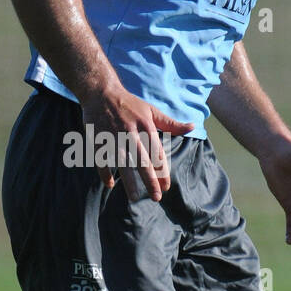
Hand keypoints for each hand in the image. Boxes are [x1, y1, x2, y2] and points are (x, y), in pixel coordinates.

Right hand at [81, 86, 193, 201]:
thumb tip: (192, 127)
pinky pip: (101, 159)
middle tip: (156, 197)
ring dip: (129, 181)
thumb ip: (171, 124)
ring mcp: (113, 137)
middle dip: (150, 181)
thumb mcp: (152, 111)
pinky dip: (104, 172)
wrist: (102, 92)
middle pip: (142, 161)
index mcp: (146, 127)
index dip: (162, 171)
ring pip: (123, 163)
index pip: (156, 154)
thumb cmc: (130, 104)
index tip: (166, 186)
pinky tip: (110, 184)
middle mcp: (131, 133)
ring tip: (134, 197)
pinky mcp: (98, 139)